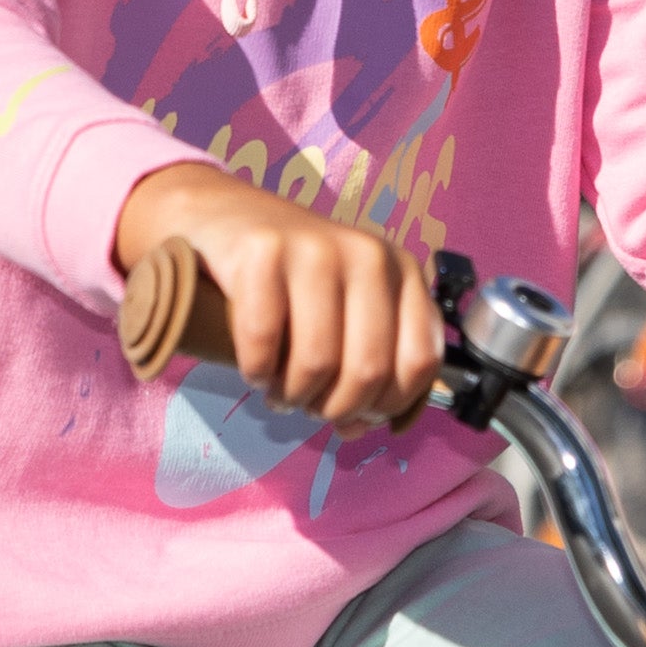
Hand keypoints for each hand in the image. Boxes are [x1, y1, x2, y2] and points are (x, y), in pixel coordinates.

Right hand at [114, 163, 441, 424]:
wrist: (224, 218)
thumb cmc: (293, 280)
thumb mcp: (350, 309)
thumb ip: (374, 365)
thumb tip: (363, 428)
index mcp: (402, 271)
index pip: (420, 362)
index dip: (388, 406)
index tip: (356, 413)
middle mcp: (368, 254)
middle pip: (368, 372)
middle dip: (334, 408)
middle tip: (308, 405)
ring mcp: (316, 248)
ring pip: (316, 364)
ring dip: (292, 396)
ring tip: (280, 392)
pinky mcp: (263, 252)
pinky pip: (264, 342)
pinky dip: (256, 371)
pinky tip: (255, 368)